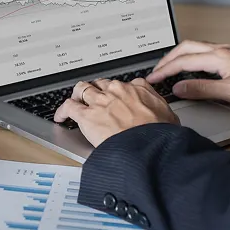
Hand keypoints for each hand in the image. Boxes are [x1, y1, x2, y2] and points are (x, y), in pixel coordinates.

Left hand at [55, 78, 178, 148]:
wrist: (148, 145)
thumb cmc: (159, 135)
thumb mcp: (169, 116)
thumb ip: (160, 109)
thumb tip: (163, 114)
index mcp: (138, 88)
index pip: (123, 84)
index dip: (117, 93)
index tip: (116, 99)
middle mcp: (117, 91)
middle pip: (101, 84)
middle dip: (97, 91)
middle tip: (95, 101)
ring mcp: (101, 102)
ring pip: (82, 89)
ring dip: (78, 96)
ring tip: (75, 103)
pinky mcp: (87, 115)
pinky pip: (69, 107)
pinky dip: (62, 110)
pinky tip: (60, 117)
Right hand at [147, 40, 229, 108]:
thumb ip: (202, 89)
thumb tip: (179, 88)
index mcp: (219, 57)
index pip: (183, 61)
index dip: (165, 71)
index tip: (152, 79)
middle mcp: (222, 49)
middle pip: (187, 48)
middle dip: (168, 59)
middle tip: (156, 71)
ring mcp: (229, 50)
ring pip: (197, 47)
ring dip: (180, 56)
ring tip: (169, 68)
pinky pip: (206, 50)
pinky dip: (192, 56)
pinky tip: (193, 66)